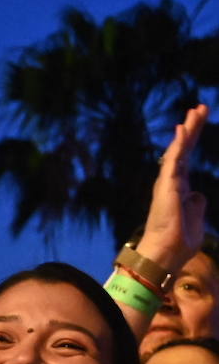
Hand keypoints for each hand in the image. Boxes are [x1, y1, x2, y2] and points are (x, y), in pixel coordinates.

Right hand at [136, 104, 209, 271]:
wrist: (165, 255)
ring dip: (188, 130)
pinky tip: (183, 128)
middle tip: (199, 107)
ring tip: (196, 110)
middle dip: (191, 128)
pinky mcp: (167, 186)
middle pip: (182, 150)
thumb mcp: (196, 219)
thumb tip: (197, 194)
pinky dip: (179, 144)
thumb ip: (196, 205)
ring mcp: (168, 183)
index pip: (185, 159)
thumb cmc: (178, 243)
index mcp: (178, 190)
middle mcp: (171, 183)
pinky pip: (173, 160)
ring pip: (178, 150)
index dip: (191, 140)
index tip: (196, 122)